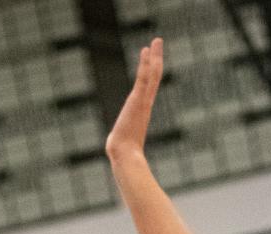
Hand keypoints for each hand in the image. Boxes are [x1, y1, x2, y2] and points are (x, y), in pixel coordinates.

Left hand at [106, 37, 163, 162]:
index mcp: (142, 110)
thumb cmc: (123, 152)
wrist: (125, 155)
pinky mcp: (138, 100)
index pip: (149, 87)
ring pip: (152, 74)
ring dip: (154, 56)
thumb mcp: (122, 140)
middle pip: (154, 76)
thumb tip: (112, 148)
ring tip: (156, 41)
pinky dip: (145, 64)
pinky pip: (143, 78)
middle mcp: (145, 103)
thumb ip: (121, 138)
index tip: (152, 60)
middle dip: (156, 59)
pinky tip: (146, 51)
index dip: (151, 72)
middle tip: (157, 42)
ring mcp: (142, 101)